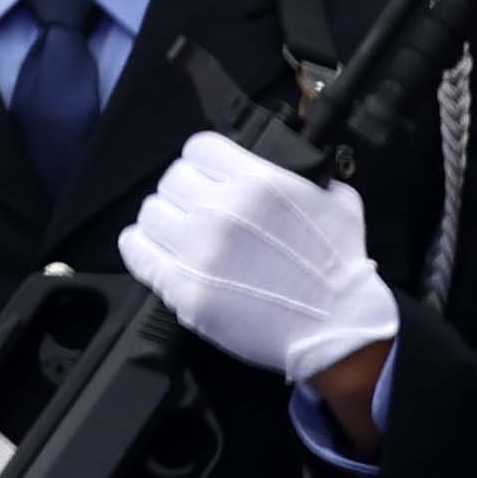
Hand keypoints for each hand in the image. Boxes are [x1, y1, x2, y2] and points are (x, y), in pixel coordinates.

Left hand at [121, 137, 396, 381]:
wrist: (334, 329)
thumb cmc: (338, 270)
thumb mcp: (338, 202)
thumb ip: (306, 177)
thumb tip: (290, 168)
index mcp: (257, 181)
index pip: (199, 148)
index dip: (204, 163)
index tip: (208, 177)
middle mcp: (222, 210)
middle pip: (173, 179)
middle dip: (186, 193)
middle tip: (198, 211)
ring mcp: (199, 251)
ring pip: (151, 212)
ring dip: (163, 220)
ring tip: (177, 234)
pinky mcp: (185, 289)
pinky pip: (138, 252)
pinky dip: (140, 247)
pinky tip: (152, 249)